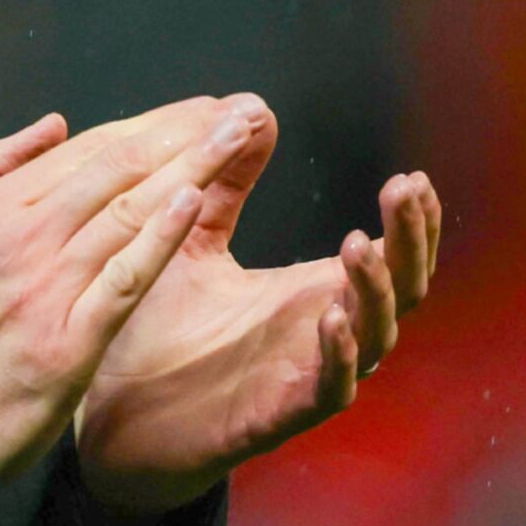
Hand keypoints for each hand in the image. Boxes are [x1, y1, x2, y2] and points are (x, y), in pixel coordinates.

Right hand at [0, 96, 263, 482]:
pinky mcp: (68, 340)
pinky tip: (194, 203)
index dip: (147, 124)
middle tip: (236, 109)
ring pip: (125, 211)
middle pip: (113, 169)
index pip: (84, 151)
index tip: (194, 109)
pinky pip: (122, 278)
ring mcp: (45, 287)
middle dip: (180, 133)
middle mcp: (18, 238)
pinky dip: (158, 237)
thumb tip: (51, 125)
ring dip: (188, 167)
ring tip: (234, 135)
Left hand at [73, 101, 443, 515]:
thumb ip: (223, 183)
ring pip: (374, 337)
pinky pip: (328, 389)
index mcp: (309, 291)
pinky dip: (338, 356)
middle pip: (401, 289)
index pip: (388, 255)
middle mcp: (321, 332)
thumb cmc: (160, 327)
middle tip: (404, 191)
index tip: (411, 178)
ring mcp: (305, 375)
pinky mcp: (277, 415)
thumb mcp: (191, 238)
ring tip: (358, 242)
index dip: (409, 222)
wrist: (114, 412)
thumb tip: (254, 110)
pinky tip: (332, 319)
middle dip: (409, 240)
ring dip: (373, 290)